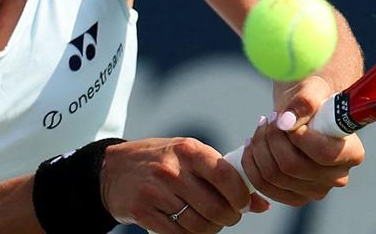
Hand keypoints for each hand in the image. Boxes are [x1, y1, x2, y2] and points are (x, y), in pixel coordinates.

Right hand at [100, 138, 270, 232]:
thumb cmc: (161, 160)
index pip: (225, 175)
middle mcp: (172, 168)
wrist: (113, 169)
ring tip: (207, 222)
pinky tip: (186, 226)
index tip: (243, 204)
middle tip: (227, 217)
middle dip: (228, 218)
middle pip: (215, 207)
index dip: (241, 196)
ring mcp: (155, 190)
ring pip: (198, 224)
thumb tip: (261, 204)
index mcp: (188, 150)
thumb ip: (223, 175)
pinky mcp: (142, 211)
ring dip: (209, 229)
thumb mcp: (189, 156)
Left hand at [240, 76, 364, 205]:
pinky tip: (253, 143)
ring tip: (262, 126)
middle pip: (292, 166)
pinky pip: (263, 185)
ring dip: (259, 147)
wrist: (304, 113)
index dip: (297, 135)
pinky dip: (251, 163)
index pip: (323, 152)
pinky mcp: (295, 197)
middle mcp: (337, 177)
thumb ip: (304, 102)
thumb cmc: (312, 99)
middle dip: (272, 138)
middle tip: (269, 118)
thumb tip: (286, 121)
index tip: (283, 117)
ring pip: (274, 175)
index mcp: (352, 153)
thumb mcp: (312, 89)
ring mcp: (316, 191)